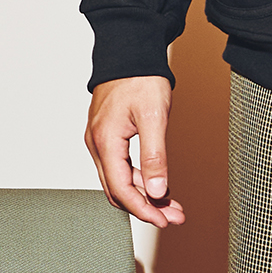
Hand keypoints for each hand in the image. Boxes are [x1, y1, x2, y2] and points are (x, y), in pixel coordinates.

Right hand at [85, 75, 183, 228]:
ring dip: (145, 195)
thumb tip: (157, 190)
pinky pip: (121, 167)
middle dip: (146, 207)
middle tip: (174, 218)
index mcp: (105, 142)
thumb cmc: (140, 79)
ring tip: (172, 206)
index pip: (121, 189)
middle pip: (118, 189)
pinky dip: (140, 179)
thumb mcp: (153, 118)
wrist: (130, 51)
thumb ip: (154, 156)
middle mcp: (97, 144)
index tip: (164, 221)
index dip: (143, 209)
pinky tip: (159, 184)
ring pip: (120, 180)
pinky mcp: (108, 136)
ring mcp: (101, 141)